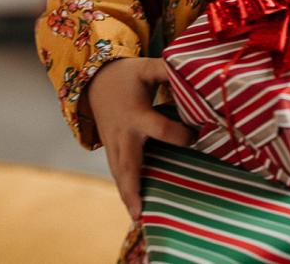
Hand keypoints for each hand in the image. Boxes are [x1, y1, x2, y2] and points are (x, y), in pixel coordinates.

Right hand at [86, 58, 195, 218]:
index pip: (160, 130)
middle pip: (128, 165)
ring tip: (139, 220)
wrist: (93, 81)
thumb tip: (193, 73)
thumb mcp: (145, 68)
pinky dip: (125, 192)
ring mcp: (114, 146)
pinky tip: (135, 212)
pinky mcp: (111, 152)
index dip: (181, 134)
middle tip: (140, 213)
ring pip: (120, 175)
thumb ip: (167, 71)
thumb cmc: (126, 76)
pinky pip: (118, 174)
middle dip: (133, 188)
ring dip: (128, 197)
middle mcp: (124, 135)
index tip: (196, 135)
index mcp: (136, 115)